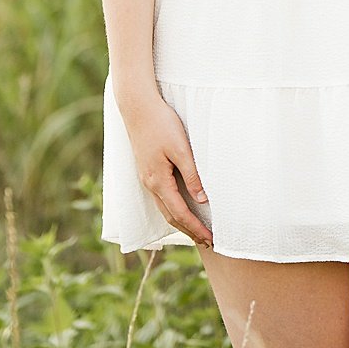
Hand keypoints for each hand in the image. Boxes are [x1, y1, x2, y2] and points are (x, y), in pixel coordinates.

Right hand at [119, 84, 213, 248]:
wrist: (137, 105)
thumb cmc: (161, 123)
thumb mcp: (181, 149)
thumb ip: (192, 175)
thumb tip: (202, 200)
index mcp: (158, 180)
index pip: (180, 213)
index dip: (196, 228)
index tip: (211, 238)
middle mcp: (149, 183)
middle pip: (170, 216)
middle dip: (188, 230)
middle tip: (207, 241)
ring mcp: (145, 177)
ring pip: (163, 207)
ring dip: (180, 221)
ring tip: (196, 230)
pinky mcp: (146, 169)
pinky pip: (160, 197)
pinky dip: (172, 208)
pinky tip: (180, 207)